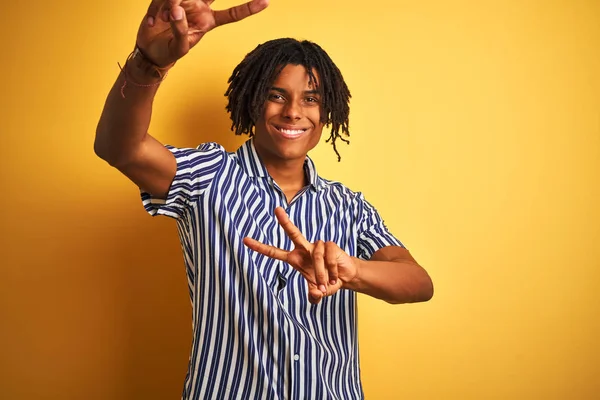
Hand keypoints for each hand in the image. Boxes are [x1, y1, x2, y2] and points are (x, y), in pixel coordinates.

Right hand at [137, 0, 268, 66]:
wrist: (150, 49)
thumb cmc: (169, 51)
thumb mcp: (180, 47)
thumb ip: (181, 29)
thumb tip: (176, 9)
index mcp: (208, 21)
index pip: (232, 14)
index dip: (249, 7)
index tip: (266, 2)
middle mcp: (199, 7)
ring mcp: (184, 1)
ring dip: (168, 6)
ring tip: (161, 20)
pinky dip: (155, 10)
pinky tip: (153, 22)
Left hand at [243, 207, 358, 303]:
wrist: (345, 277)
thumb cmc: (326, 281)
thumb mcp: (318, 292)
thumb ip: (314, 296)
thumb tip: (315, 294)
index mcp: (295, 259)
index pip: (274, 252)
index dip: (260, 247)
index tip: (246, 240)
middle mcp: (304, 249)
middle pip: (293, 233)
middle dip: (285, 221)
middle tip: (277, 209)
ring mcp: (317, 245)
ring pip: (316, 257)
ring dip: (322, 274)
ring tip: (328, 282)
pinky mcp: (329, 245)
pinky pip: (328, 258)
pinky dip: (331, 270)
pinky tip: (335, 275)